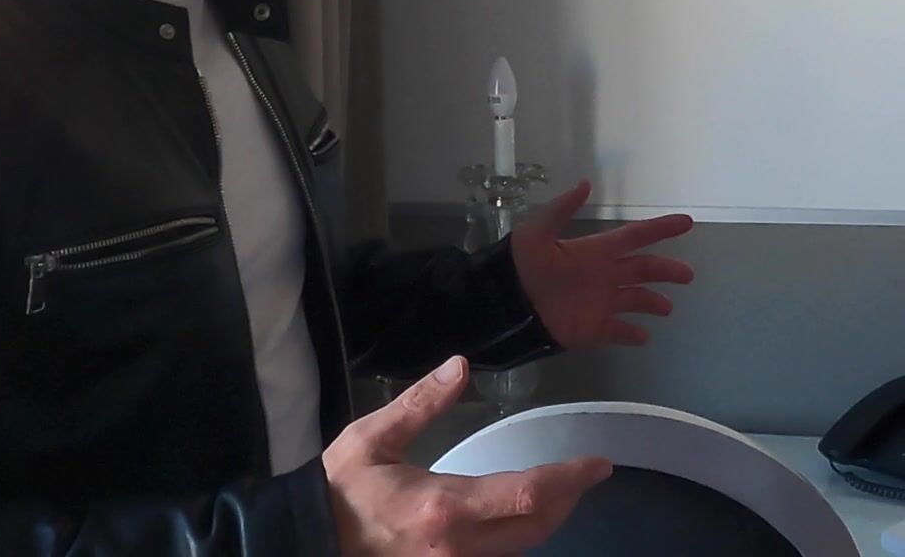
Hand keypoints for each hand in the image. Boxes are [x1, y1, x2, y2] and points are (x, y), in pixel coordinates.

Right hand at [322, 356, 611, 555]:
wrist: (306, 542)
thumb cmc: (339, 491)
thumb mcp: (371, 439)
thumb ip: (419, 404)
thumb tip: (460, 366)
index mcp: (445, 507)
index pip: (527, 494)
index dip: (570, 479)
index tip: (598, 464)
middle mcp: (459, 547)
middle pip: (536, 528)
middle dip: (568, 500)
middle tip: (585, 474)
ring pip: (520, 548)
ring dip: (545, 519)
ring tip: (559, 489)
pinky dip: (517, 536)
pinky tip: (518, 516)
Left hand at [509, 180, 694, 349]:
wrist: (504, 304)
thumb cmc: (522, 266)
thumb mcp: (538, 231)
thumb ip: (562, 208)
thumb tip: (586, 182)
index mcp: (595, 251)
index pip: (635, 237)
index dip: (660, 229)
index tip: (686, 223)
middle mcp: (603, 275)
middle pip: (643, 269)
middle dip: (666, 270)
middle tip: (687, 275)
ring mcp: (599, 303)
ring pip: (635, 301)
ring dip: (653, 303)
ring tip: (667, 309)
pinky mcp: (591, 328)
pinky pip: (617, 331)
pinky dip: (631, 334)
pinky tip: (644, 337)